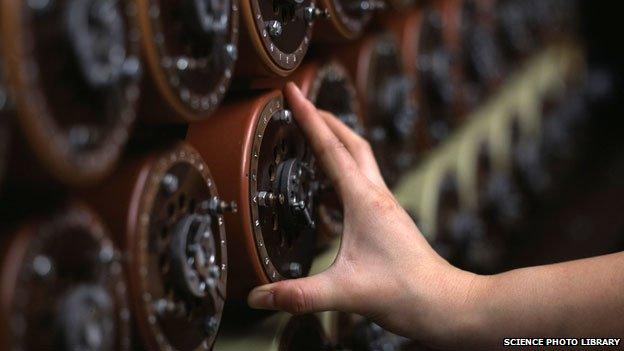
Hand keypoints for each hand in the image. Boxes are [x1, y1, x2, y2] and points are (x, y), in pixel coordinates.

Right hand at [247, 83, 481, 347]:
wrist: (443, 303)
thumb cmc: (404, 292)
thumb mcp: (345, 292)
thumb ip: (299, 294)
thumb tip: (258, 296)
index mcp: (364, 201)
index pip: (330, 149)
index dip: (308, 117)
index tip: (292, 90)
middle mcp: (376, 195)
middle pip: (351, 142)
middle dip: (325, 117)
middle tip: (303, 101)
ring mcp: (385, 204)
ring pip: (361, 157)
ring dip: (338, 137)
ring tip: (317, 130)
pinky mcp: (388, 217)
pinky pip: (364, 179)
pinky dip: (346, 166)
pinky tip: (335, 183)